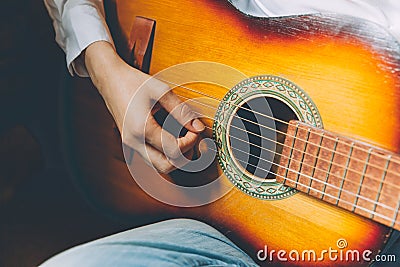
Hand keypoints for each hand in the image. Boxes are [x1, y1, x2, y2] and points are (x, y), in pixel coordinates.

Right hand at [84, 41, 204, 172]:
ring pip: (157, 166)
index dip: (190, 142)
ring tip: (184, 139)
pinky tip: (172, 138)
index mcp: (142, 129)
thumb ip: (182, 111)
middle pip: (166, 167)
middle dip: (184, 156)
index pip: (174, 150)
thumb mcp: (161, 91)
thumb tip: (199, 127)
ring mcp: (130, 145)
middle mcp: (134, 142)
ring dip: (174, 157)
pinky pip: (151, 158)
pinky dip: (165, 153)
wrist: (108, 79)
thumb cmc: (132, 81)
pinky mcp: (130, 143)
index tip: (195, 130)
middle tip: (191, 139)